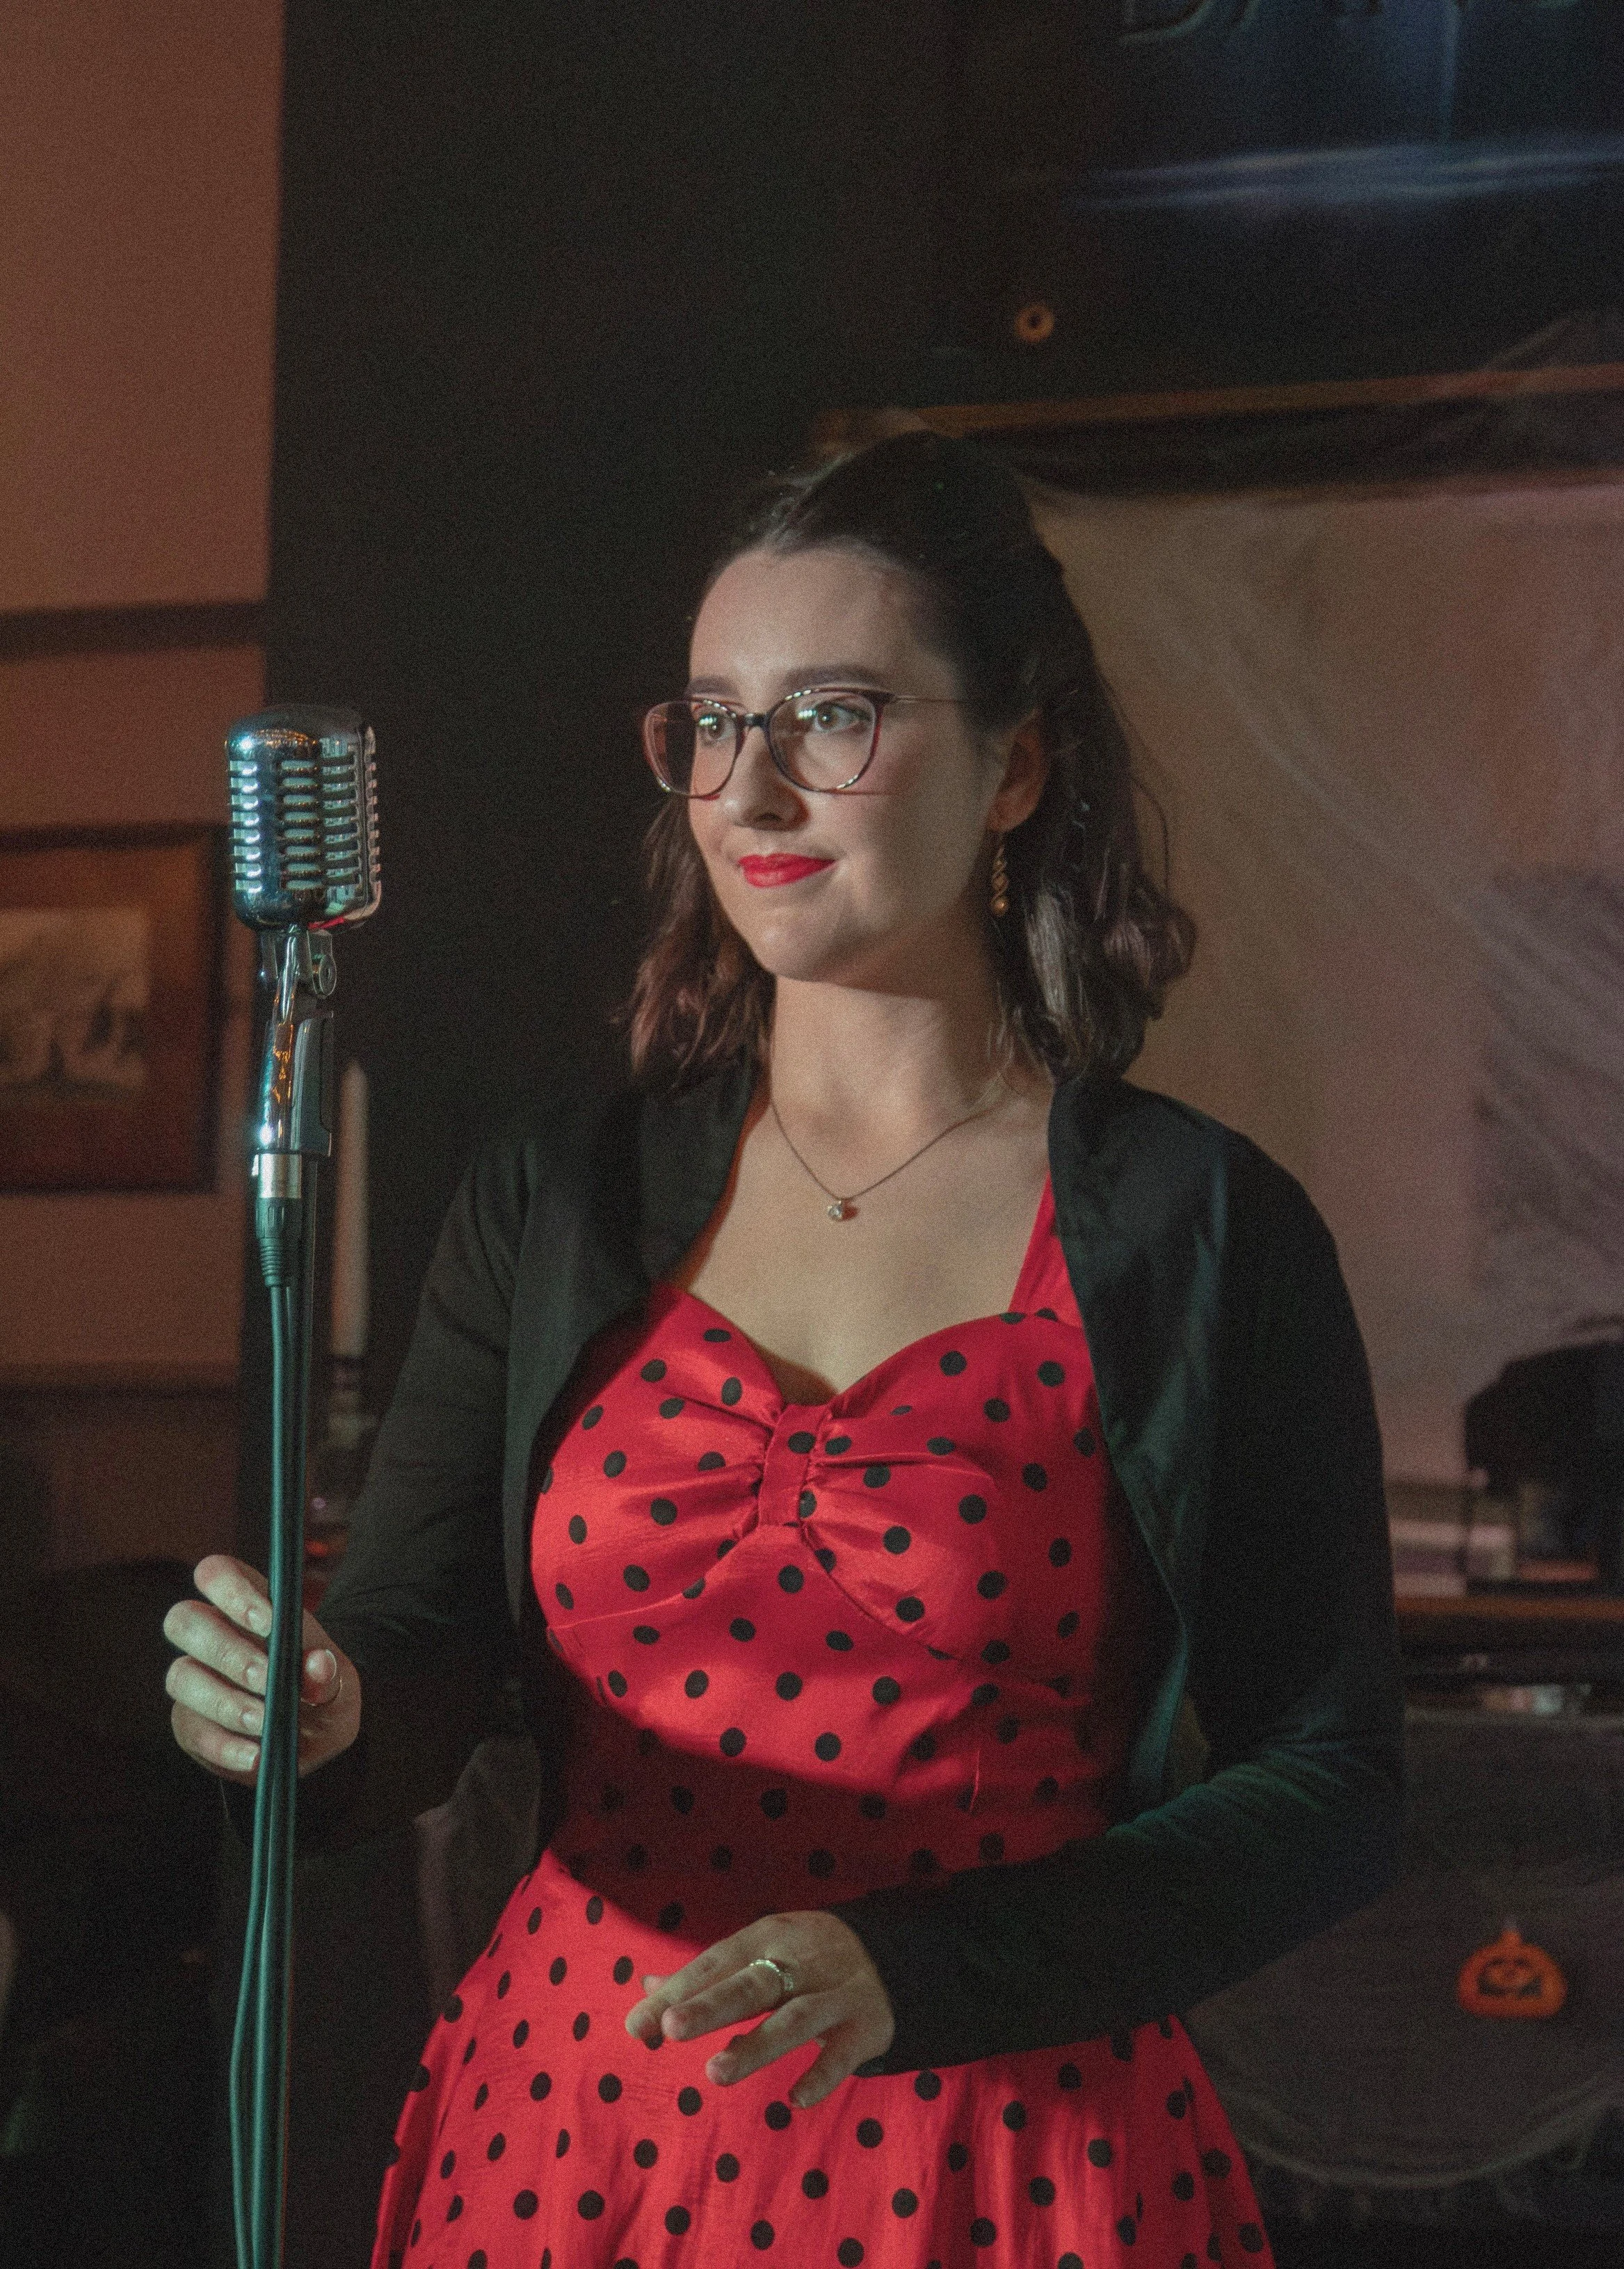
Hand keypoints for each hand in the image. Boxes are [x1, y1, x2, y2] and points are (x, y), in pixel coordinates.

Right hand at [163, 1553, 360, 1784]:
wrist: (313, 1741)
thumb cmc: (322, 1694)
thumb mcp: (339, 1685)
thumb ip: (330, 1674)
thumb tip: (318, 1665)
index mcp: (250, 1607)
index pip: (217, 1573)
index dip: (231, 1590)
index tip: (266, 1620)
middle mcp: (213, 1636)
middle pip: (184, 1620)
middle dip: (225, 1650)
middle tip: (265, 1679)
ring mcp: (195, 1679)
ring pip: (180, 1675)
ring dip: (224, 1700)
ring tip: (264, 1722)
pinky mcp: (189, 1723)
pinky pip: (191, 1730)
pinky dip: (223, 1745)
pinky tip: (254, 1756)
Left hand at [624, 1910, 894, 2107]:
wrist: (893, 1954)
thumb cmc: (804, 1958)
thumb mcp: (760, 1951)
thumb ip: (707, 1975)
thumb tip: (647, 1987)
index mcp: (766, 1938)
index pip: (715, 1963)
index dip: (679, 1992)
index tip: (637, 2025)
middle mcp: (799, 1962)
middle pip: (752, 1983)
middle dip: (712, 2004)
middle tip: (673, 2028)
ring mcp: (834, 1994)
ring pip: (795, 2018)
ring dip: (757, 2045)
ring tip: (715, 2072)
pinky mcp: (865, 2027)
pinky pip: (842, 2054)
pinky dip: (821, 2075)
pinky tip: (795, 2101)